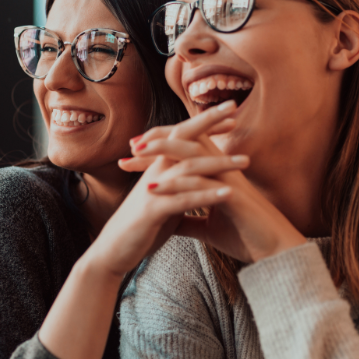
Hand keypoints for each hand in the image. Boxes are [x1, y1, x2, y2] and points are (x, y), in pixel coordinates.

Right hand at [80, 102, 247, 277]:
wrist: (112, 251)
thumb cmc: (139, 228)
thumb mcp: (161, 201)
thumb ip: (178, 187)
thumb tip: (197, 181)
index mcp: (158, 168)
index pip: (182, 137)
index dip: (204, 124)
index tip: (230, 116)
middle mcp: (155, 172)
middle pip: (182, 138)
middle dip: (208, 121)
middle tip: (234, 107)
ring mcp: (153, 190)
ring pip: (188, 169)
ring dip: (219, 163)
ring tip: (246, 160)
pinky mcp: (153, 211)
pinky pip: (184, 200)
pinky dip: (208, 196)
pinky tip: (230, 193)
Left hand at [120, 104, 306, 263]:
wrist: (274, 253)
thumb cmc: (246, 237)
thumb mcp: (208, 228)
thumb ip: (189, 219)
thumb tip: (168, 220)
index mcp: (218, 172)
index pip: (186, 149)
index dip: (161, 148)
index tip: (134, 152)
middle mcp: (223, 169)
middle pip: (188, 141)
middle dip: (158, 140)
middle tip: (131, 144)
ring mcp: (229, 180)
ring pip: (193, 154)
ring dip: (162, 152)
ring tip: (137, 154)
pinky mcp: (233, 196)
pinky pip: (200, 183)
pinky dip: (175, 183)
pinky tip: (153, 186)